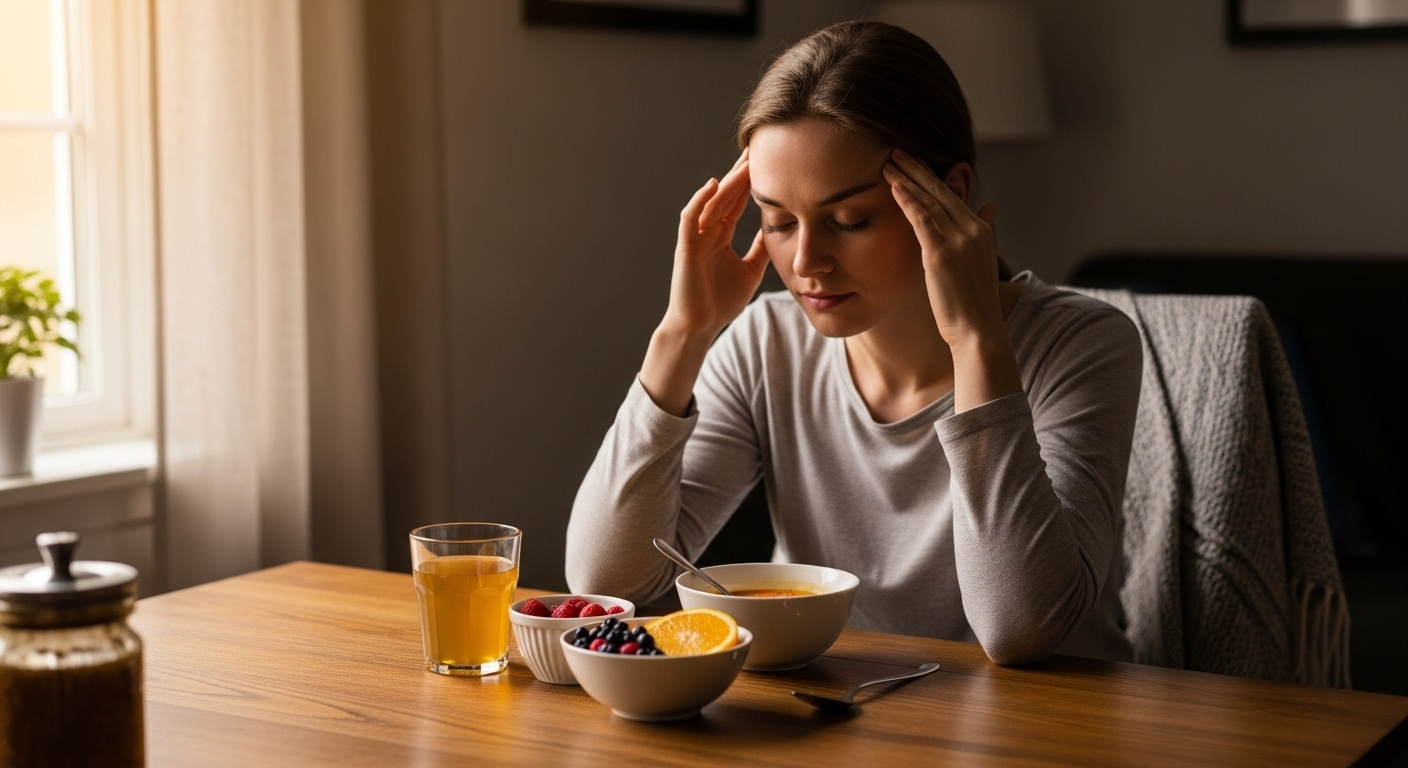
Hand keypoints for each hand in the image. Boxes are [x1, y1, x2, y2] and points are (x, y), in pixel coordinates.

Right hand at [661, 149, 768, 338]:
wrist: (700, 328)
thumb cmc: (720, 302)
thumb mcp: (751, 271)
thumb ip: (760, 250)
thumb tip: (777, 231)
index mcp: (721, 236)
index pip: (737, 202)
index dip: (751, 182)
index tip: (769, 162)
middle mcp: (707, 232)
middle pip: (725, 196)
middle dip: (741, 174)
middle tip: (759, 149)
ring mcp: (695, 238)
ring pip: (711, 202)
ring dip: (727, 182)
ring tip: (744, 162)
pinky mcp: (685, 249)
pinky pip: (690, 219)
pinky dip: (699, 201)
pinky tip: (713, 185)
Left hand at [883, 149, 1020, 412]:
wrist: (978, 331)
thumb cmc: (973, 304)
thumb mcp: (980, 262)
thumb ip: (984, 231)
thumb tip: (990, 206)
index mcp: (981, 230)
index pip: (952, 195)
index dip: (930, 178)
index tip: (912, 163)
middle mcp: (973, 229)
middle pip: (940, 190)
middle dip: (916, 169)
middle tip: (896, 151)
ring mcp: (958, 239)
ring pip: (929, 200)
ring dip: (906, 179)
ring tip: (887, 162)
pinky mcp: (941, 253)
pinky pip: (921, 218)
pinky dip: (907, 199)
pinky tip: (894, 186)